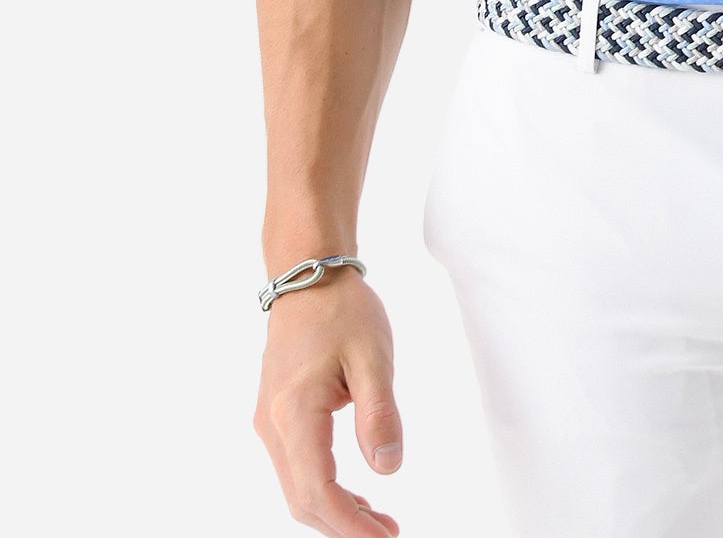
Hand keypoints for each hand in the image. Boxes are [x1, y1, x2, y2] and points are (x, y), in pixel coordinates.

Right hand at [253, 266, 403, 534]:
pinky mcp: (276, 415)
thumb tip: (388, 468)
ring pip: (296, 487)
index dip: (349, 525)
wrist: (307, 275)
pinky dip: (324, 489)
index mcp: (294, 412)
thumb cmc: (341, 309)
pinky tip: (356, 493)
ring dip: (334, 511)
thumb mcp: (373, 356)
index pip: (316, 491)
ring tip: (378, 521)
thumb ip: (379, 413)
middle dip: (343, 525)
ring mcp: (269, 421)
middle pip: (301, 499)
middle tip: (388, 533)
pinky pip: (295, 467)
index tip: (384, 537)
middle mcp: (272, 424)